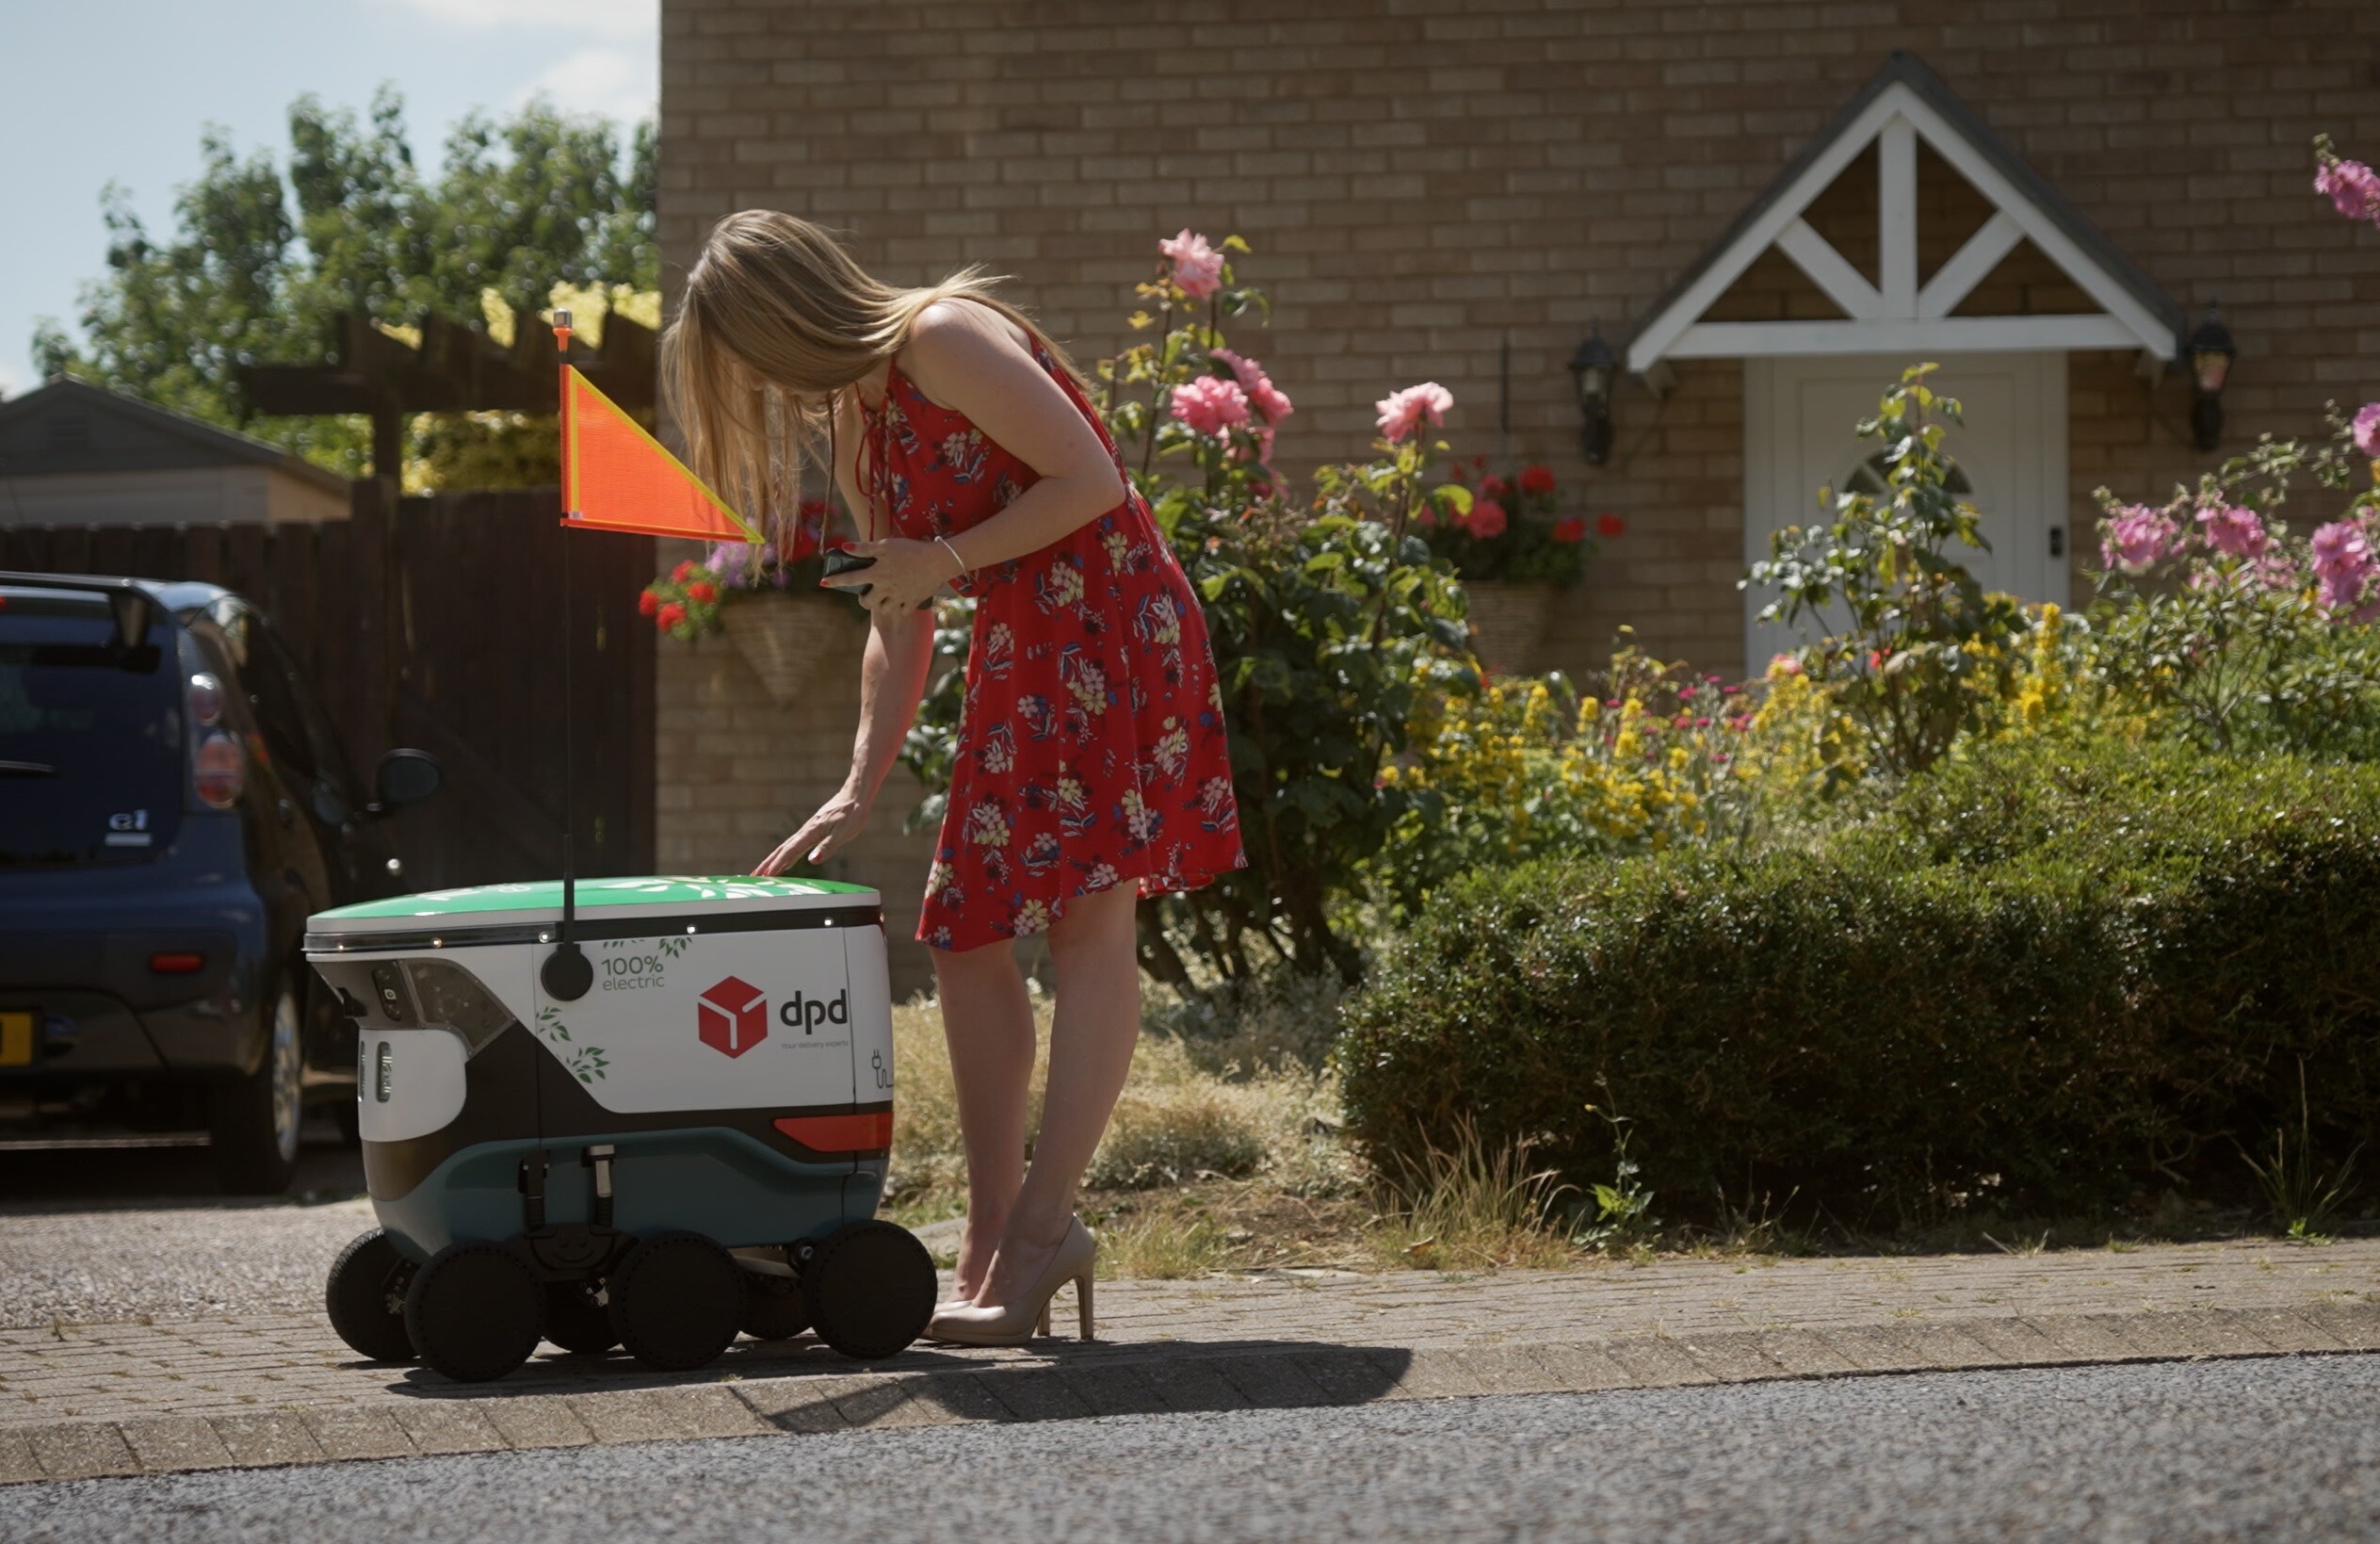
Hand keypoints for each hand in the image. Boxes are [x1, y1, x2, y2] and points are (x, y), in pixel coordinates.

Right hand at [753, 789, 869, 874]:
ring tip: (762, 871)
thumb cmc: (852, 813)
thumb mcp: (843, 833)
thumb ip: (827, 847)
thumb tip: (812, 861)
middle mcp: (806, 831)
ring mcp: (808, 830)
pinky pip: (795, 845)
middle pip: (782, 850)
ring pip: (786, 847)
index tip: (766, 876)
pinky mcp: (813, 830)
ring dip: (773, 859)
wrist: (855, 794)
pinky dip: (786, 855)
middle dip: (767, 863)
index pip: (790, 851)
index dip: (778, 864)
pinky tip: (785, 862)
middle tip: (753, 876)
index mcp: (811, 832)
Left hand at [821, 537, 955, 618]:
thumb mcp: (886, 545)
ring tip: (885, 597)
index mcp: (877, 573)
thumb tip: (844, 547)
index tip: (823, 583)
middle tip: (868, 594)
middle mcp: (885, 588)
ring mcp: (899, 597)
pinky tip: (901, 602)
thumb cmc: (911, 550)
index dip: (835, 580)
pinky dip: (899, 609)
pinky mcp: (913, 602)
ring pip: (884, 609)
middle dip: (864, 600)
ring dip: (881, 604)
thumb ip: (865, 548)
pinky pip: (902, 612)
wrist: (938, 561)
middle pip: (867, 602)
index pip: (851, 578)